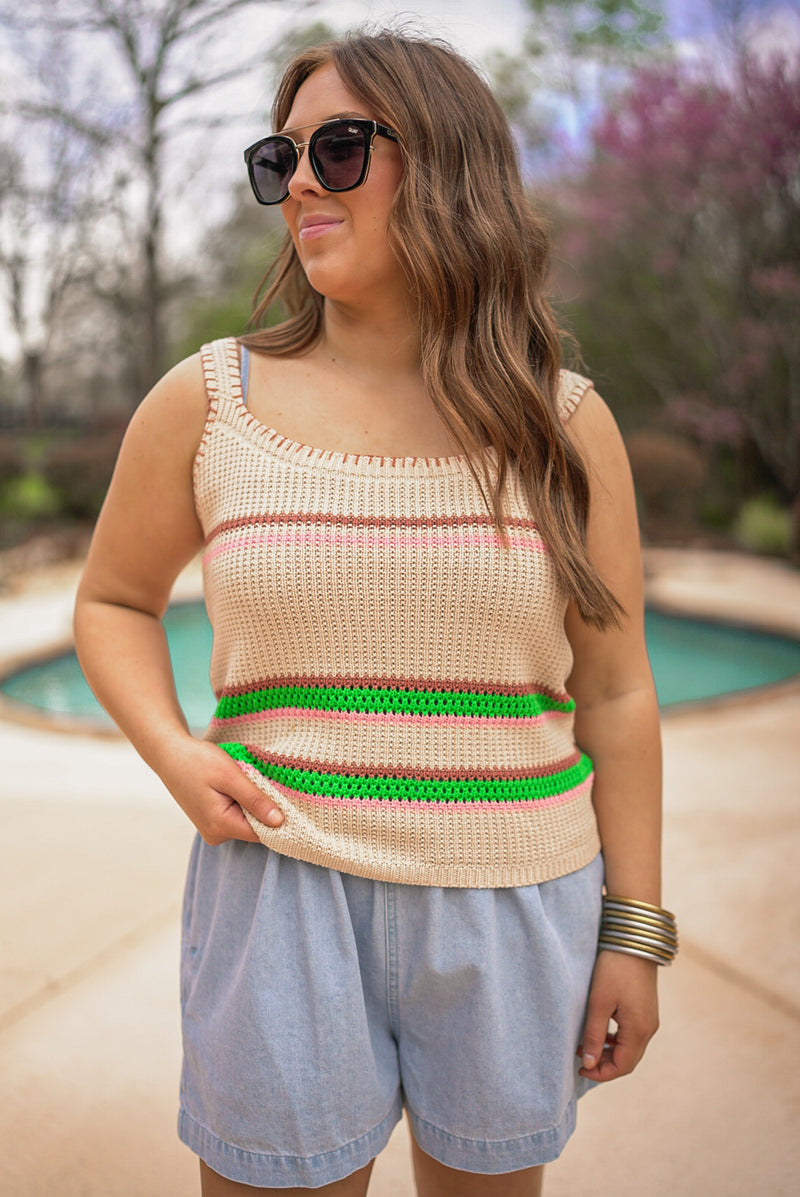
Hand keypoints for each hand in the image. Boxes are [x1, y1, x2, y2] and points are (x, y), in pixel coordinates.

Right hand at [157, 735, 283, 844]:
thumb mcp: (230, 776)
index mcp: (221, 826)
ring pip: (246, 821)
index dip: (277, 816)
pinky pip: (236, 816)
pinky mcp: (211, 821)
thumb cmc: (197, 761)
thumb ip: (255, 800)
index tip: (282, 795)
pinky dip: (241, 802)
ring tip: (242, 780)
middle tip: (258, 780)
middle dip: (262, 806)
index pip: (263, 833)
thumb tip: (279, 822)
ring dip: (251, 803)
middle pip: (255, 828)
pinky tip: (234, 785)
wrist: (170, 754)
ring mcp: (212, 829)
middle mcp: (216, 835)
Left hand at [577, 949, 659, 1082]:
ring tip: (586, 1045)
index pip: (622, 1066)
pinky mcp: (646, 1010)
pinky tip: (601, 1032)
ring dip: (609, 1052)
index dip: (601, 1073)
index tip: (580, 1068)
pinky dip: (616, 1040)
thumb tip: (590, 1064)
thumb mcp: (599, 1002)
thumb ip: (594, 1035)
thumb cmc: (614, 969)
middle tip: (581, 1057)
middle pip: (628, 1060)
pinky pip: (632, 1035)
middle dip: (604, 1065)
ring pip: (630, 1048)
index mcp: (639, 1030)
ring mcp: (649, 1019)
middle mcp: (649, 1028)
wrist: (634, 940)